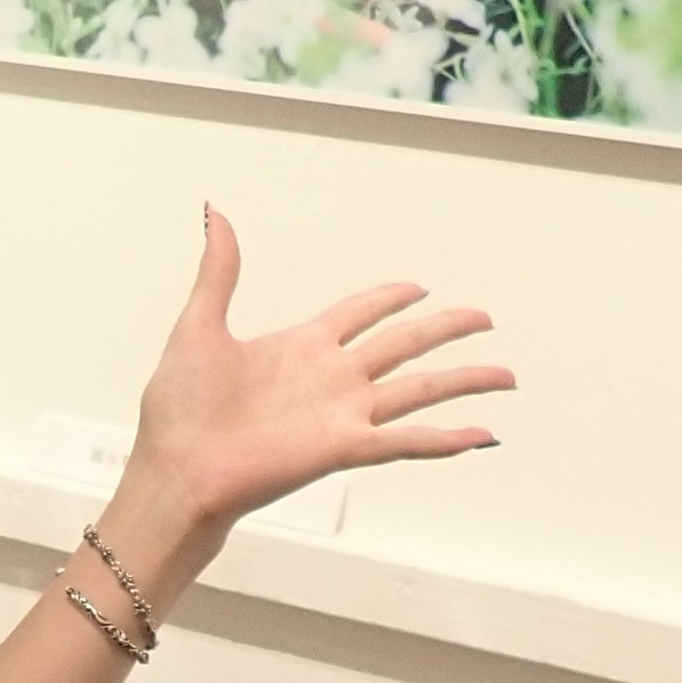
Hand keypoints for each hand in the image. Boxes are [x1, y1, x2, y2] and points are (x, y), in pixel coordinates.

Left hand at [123, 205, 512, 542]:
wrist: (175, 470)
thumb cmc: (178, 412)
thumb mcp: (199, 326)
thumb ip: (219, 271)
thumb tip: (213, 211)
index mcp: (301, 347)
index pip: (360, 313)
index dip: (390, 298)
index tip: (419, 287)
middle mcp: (330, 379)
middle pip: (405, 345)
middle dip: (446, 330)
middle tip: (485, 317)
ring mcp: (341, 415)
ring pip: (419, 390)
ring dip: (464, 381)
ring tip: (506, 376)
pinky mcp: (342, 448)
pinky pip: (406, 441)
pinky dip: (446, 439)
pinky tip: (484, 436)